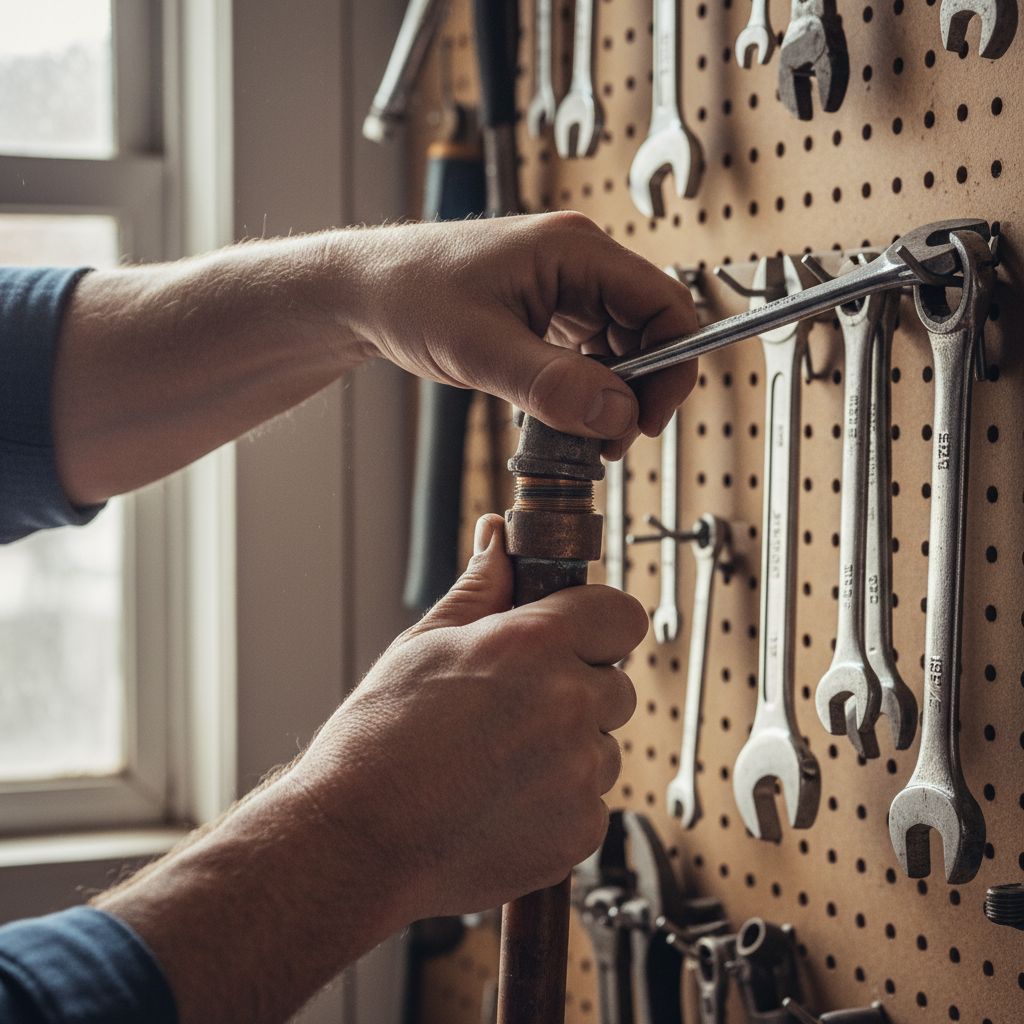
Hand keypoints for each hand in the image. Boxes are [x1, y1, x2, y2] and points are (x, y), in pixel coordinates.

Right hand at [289, 512, 644, 916]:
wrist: (354, 841)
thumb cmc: (377, 742)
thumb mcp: (424, 645)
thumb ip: (480, 588)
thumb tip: (498, 537)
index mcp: (535, 643)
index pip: (621, 614)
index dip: (598, 624)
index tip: (576, 637)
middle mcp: (569, 702)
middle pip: (616, 685)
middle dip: (578, 692)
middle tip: (515, 711)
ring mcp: (580, 771)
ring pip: (603, 748)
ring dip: (570, 753)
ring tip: (498, 765)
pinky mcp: (580, 831)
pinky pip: (591, 804)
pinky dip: (558, 806)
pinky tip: (501, 804)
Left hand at [345, 212, 698, 458]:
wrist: (362, 293)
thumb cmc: (408, 294)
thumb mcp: (481, 349)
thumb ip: (552, 385)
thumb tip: (616, 414)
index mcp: (575, 250)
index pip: (664, 304)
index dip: (671, 366)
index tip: (648, 419)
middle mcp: (577, 263)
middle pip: (648, 329)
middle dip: (640, 389)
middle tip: (612, 440)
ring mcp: (562, 286)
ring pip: (621, 346)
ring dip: (613, 394)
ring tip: (585, 434)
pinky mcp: (545, 311)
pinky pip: (589, 352)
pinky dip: (586, 388)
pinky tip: (563, 413)